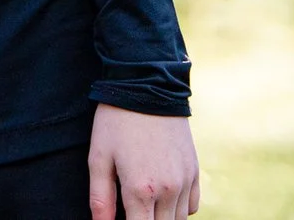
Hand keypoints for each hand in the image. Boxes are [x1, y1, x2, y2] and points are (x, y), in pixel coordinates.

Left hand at [88, 103, 198, 219]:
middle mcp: (168, 191)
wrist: (148, 87)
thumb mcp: (98, 157)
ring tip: (143, 204)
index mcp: (141, 190)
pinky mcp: (194, 171)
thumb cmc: (116, 122)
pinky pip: (192, 206)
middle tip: (130, 208)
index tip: (123, 217)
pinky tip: (162, 197)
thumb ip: (100, 198)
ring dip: (162, 218)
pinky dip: (179, 209)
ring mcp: (185, 181)